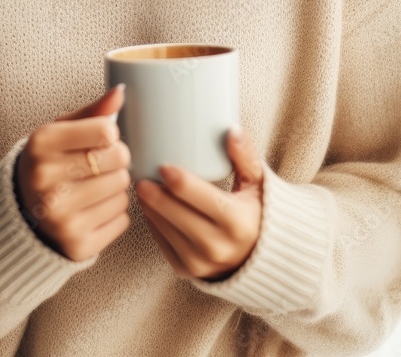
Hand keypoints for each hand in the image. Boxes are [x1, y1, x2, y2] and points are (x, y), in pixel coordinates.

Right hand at [15, 85, 131, 261]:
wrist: (21, 211)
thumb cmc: (50, 161)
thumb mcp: (61, 130)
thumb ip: (93, 111)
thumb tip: (121, 91)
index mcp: (41, 144)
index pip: (106, 130)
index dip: (110, 133)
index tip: (100, 139)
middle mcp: (45, 180)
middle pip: (119, 159)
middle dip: (117, 159)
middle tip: (100, 164)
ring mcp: (59, 216)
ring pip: (123, 190)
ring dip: (116, 186)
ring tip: (94, 186)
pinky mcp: (75, 244)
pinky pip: (122, 218)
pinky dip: (115, 212)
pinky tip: (93, 209)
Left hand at [134, 126, 263, 281]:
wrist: (259, 257)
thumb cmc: (256, 212)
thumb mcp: (257, 184)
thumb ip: (245, 156)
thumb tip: (232, 129)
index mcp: (237, 222)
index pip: (200, 198)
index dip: (178, 181)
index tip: (163, 166)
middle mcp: (219, 246)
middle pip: (176, 215)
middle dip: (155, 195)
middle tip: (141, 176)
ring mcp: (202, 262)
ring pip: (166, 230)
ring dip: (151, 208)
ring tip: (142, 188)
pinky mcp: (188, 270)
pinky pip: (163, 245)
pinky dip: (153, 225)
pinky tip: (149, 207)